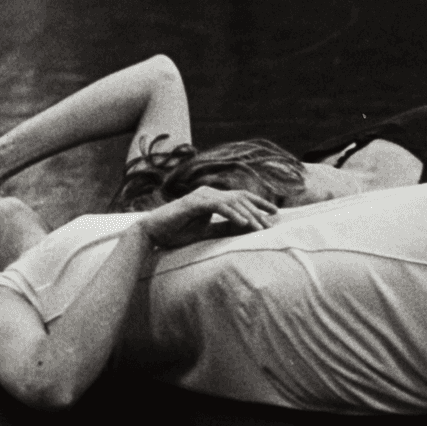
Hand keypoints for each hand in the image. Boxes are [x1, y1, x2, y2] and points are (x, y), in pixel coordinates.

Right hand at [139, 186, 277, 249]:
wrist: (151, 233)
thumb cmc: (176, 232)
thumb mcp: (206, 232)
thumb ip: (224, 228)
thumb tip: (245, 229)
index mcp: (212, 198)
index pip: (240, 197)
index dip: (258, 203)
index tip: (274, 212)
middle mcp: (208, 192)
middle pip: (240, 198)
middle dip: (258, 210)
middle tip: (271, 224)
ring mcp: (201, 196)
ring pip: (232, 202)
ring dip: (248, 215)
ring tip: (260, 227)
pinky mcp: (194, 202)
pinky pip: (218, 206)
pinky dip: (233, 214)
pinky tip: (243, 223)